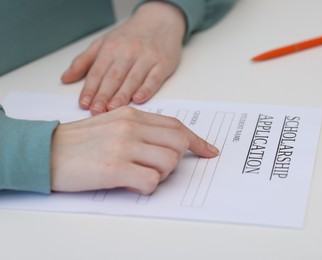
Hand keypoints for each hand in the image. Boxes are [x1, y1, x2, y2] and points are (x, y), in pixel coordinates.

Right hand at [50, 106, 218, 194]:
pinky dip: (147, 187)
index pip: (176, 126)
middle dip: (176, 161)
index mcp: (132, 114)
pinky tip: (131, 184)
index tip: (209, 151)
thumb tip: (167, 146)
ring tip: (139, 175)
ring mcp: (124, 145)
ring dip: (160, 175)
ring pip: (169, 163)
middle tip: (156, 167)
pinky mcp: (115, 167)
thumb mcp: (112, 125)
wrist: (45, 152)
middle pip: (178, 143)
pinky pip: (152, 181)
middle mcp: (131, 126)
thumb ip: (140, 130)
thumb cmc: (79, 142)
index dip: (196, 140)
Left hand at [61, 2, 185, 114]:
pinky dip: (146, 89)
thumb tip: (65, 79)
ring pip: (132, 79)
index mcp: (111, 48)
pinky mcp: (163, 64)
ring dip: (122, 95)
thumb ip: (84, 62)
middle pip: (113, 77)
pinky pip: (154, 79)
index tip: (84, 104)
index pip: (97, 72)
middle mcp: (128, 52)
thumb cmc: (130, 35)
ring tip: (113, 109)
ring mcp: (146, 58)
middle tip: (96, 111)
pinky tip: (138, 99)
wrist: (160, 20)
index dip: (90, 89)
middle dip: (103, 95)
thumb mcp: (104, 43)